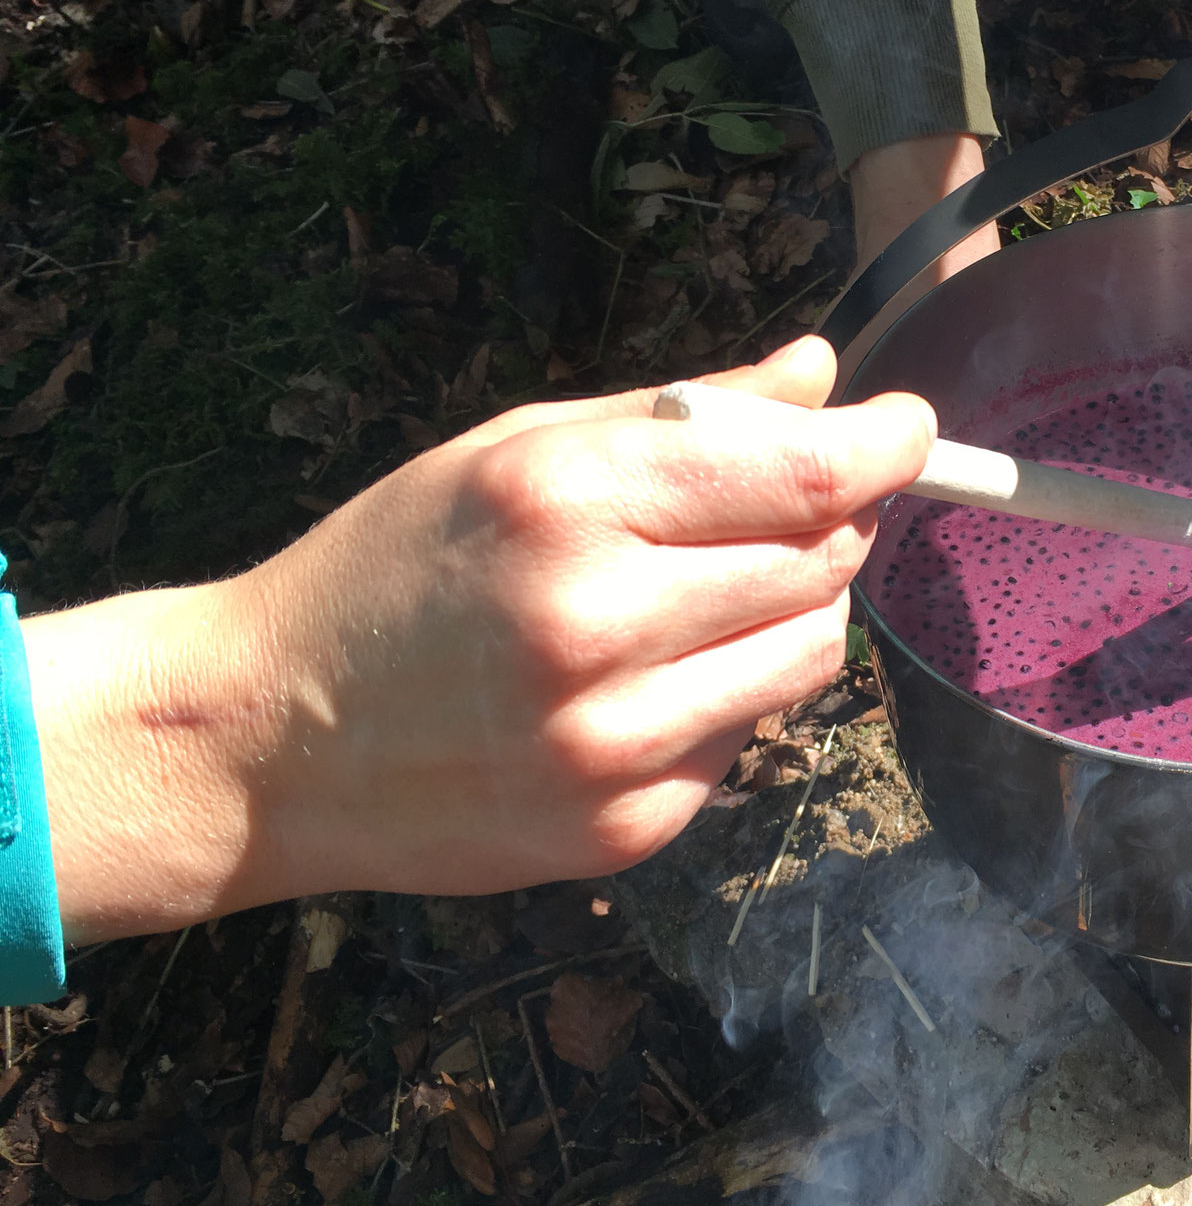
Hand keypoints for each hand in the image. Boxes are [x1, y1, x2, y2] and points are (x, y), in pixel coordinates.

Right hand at [24, 337, 933, 939]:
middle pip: (824, 561)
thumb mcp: (518, 448)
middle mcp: (599, 628)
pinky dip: (726, 696)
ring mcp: (616, 745)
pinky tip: (638, 683)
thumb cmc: (396, 568)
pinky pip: (748, 737)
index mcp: (568, 505)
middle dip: (827, 521)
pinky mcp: (627, 828)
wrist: (269, 737)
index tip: (908, 427)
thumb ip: (684, 412)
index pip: (803, 473)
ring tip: (697, 596)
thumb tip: (823, 377)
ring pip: (811, 654)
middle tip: (778, 505)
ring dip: (789, 610)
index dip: (884, 444)